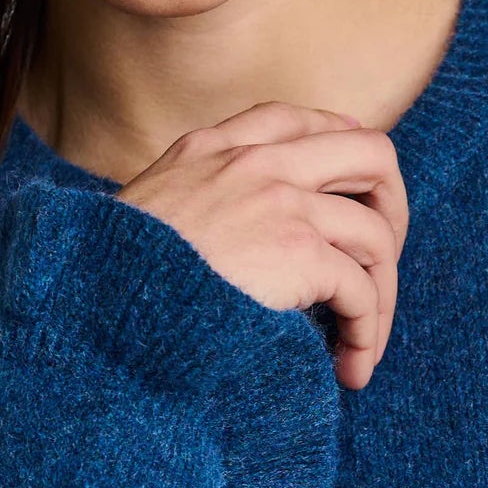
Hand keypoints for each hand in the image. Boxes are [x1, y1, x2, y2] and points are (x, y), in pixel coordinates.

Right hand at [114, 102, 407, 390]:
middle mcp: (255, 162)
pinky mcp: (297, 251)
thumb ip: (189, 205)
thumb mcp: (144, 217)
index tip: (350, 203)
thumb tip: (227, 244)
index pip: (301, 120)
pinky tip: (350, 367)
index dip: (342, 156)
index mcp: (212, 148)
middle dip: (393, 210)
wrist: (94, 312)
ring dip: (383, 294)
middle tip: (378, 268)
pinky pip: (363, 289)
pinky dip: (369, 332)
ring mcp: (280, 201)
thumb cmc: (108, 285)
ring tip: (363, 343)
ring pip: (377, 234)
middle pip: (371, 152)